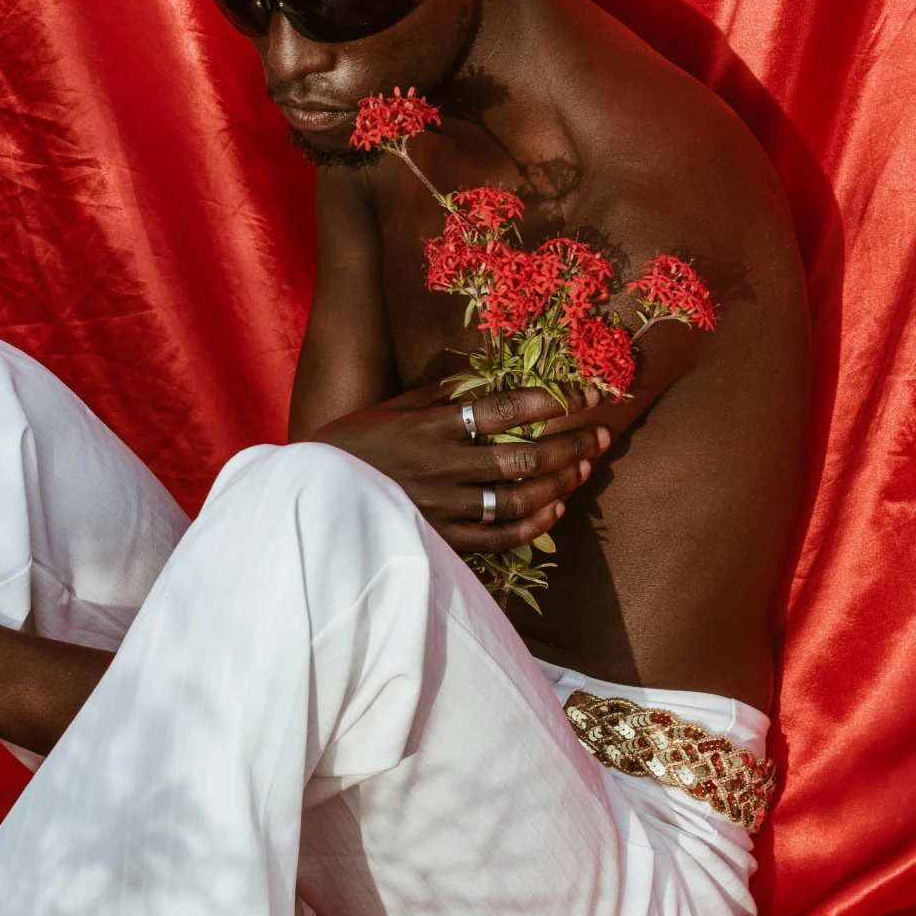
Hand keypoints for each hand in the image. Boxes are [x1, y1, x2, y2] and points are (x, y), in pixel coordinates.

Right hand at [310, 382, 611, 552]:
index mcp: (428, 428)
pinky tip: (556, 508)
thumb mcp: (391, 409)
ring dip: (560, 481)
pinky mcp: (442, 541)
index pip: (503, 410)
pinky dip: (534, 523)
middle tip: (602, 430)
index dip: (550, 400)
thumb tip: (486, 374)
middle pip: (523, 457)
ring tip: (584, 464)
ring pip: (518, 498)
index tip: (584, 392)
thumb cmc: (351, 446)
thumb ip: (439, 394)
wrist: (313, 500)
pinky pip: (500, 537)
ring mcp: (442, 509)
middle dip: (570, 442)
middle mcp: (440, 469)